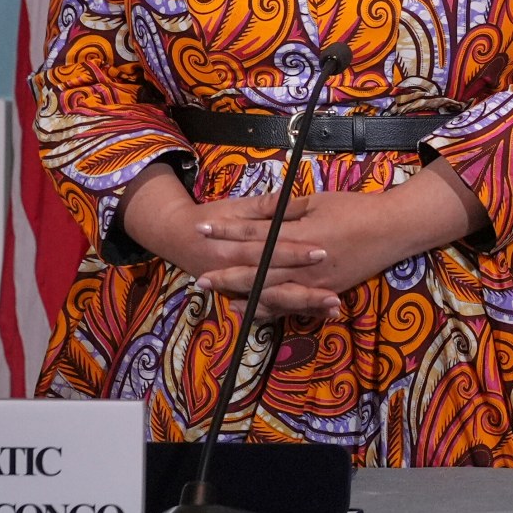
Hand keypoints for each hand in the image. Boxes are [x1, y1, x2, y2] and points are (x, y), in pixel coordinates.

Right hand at [117, 165, 339, 319]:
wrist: (176, 237)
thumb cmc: (211, 218)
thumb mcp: (234, 207)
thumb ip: (263, 206)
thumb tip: (289, 199)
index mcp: (230, 249)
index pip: (267, 253)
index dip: (294, 253)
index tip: (323, 251)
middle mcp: (235, 276)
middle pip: (273, 286)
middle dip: (304, 292)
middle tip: (335, 294)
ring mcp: (238, 290)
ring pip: (274, 302)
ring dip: (304, 306)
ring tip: (333, 307)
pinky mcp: (245, 295)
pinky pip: (270, 308)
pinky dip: (294, 311)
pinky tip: (321, 314)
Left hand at [178, 159, 485, 319]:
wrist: (393, 229)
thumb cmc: (356, 209)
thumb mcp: (318, 201)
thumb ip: (285, 210)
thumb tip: (258, 212)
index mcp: (299, 234)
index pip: (255, 233)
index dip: (227, 231)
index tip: (202, 228)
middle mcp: (303, 263)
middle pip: (257, 268)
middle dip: (226, 272)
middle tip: (200, 277)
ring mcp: (314, 281)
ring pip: (270, 290)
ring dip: (243, 293)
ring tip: (220, 296)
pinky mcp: (325, 291)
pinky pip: (292, 304)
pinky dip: (270, 307)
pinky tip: (253, 308)